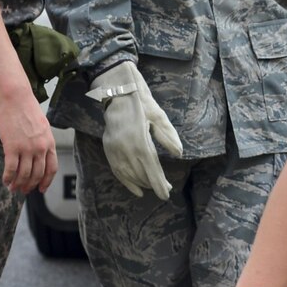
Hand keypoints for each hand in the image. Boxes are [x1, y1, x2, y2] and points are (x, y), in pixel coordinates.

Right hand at [0, 91, 56, 193]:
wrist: (16, 98)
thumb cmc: (27, 109)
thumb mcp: (42, 126)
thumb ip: (42, 141)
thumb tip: (38, 154)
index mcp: (49, 143)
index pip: (51, 168)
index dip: (46, 181)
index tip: (41, 189)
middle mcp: (40, 148)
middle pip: (37, 174)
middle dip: (30, 186)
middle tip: (24, 191)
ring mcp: (27, 148)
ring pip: (24, 174)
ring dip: (18, 184)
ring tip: (13, 188)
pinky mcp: (12, 147)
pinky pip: (11, 168)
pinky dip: (8, 177)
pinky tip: (5, 181)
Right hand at [94, 62, 183, 198]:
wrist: (118, 92)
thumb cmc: (142, 103)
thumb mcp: (159, 116)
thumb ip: (168, 136)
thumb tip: (179, 153)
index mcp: (139, 141)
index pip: (151, 169)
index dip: (159, 184)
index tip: (167, 194)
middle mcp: (125, 148)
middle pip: (141, 174)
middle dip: (154, 184)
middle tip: (167, 188)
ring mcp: (114, 149)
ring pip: (129, 175)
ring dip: (142, 183)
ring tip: (154, 187)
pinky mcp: (108, 149)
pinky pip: (117, 171)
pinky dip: (127, 182)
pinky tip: (137, 190)